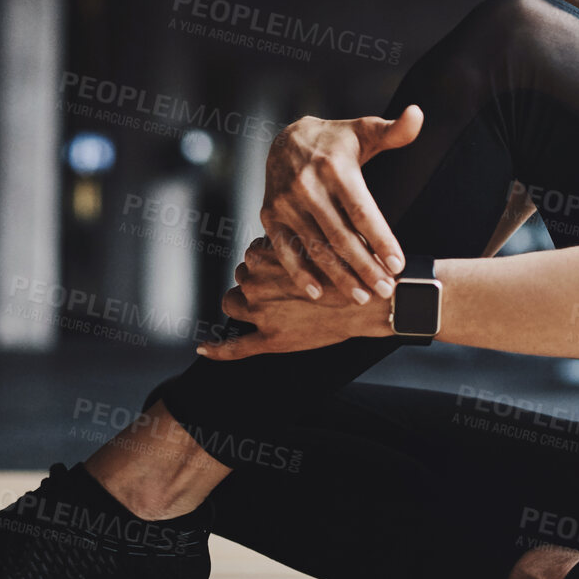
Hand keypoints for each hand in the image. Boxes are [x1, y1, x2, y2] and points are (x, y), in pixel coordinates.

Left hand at [197, 237, 391, 360]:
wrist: (374, 301)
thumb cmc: (353, 267)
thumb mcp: (321, 238)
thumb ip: (298, 236)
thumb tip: (290, 228)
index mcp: (265, 257)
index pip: (251, 255)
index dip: (267, 262)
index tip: (284, 266)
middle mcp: (256, 284)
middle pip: (241, 278)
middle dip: (257, 282)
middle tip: (284, 286)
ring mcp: (261, 314)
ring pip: (232, 305)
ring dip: (242, 304)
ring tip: (269, 306)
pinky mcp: (271, 342)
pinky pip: (234, 349)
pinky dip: (216, 349)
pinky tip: (204, 347)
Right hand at [260, 107, 423, 303]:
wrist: (287, 139)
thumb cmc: (337, 142)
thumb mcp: (365, 130)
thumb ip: (394, 130)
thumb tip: (417, 114)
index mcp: (335, 168)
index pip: (362, 210)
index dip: (380, 239)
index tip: (398, 264)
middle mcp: (307, 186)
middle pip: (340, 235)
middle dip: (365, 266)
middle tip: (386, 290)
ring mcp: (285, 203)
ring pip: (316, 247)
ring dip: (338, 276)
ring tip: (361, 297)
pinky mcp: (270, 216)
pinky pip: (285, 250)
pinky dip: (300, 274)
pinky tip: (319, 293)